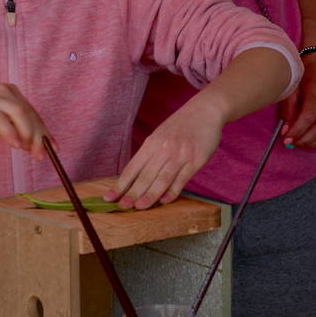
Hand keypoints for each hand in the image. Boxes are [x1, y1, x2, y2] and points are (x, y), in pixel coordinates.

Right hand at [0, 82, 46, 157]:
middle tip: (44, 156)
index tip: (53, 148)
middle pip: (30, 113)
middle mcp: (5, 91)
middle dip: (40, 136)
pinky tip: (16, 145)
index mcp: (10, 92)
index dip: (44, 131)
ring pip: (20, 113)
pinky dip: (11, 132)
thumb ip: (8, 127)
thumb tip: (27, 143)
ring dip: (29, 134)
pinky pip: (0, 119)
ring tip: (31, 151)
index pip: (33, 113)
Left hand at [108, 91, 226, 208]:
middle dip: (132, 193)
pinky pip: (181, 179)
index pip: (132, 168)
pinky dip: (172, 191)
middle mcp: (164, 149)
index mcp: (152, 143)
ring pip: (162, 179)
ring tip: (139, 207)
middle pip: (145, 175)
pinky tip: (164, 200)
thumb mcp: (160, 135)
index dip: (120, 184)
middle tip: (122, 207)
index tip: (109, 197)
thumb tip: (135, 178)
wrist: (206, 110)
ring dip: (150, 195)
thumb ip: (150, 154)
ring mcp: (180, 155)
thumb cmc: (181, 125)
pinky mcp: (196, 160)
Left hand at [278, 51, 315, 148]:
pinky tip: (312, 140)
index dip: (296, 131)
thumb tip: (285, 129)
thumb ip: (288, 107)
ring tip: (300, 142)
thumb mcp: (293, 85)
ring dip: (312, 144)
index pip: (309, 117)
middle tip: (291, 142)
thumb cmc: (307, 72)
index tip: (286, 137)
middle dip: (303, 140)